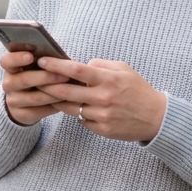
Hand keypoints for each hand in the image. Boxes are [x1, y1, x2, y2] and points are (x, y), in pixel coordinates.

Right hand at [0, 50, 71, 125]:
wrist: (23, 102)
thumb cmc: (34, 76)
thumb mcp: (33, 66)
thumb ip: (41, 60)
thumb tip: (59, 57)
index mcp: (10, 67)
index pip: (7, 61)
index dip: (17, 58)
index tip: (30, 56)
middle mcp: (8, 84)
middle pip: (24, 80)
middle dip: (46, 77)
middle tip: (64, 75)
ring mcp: (13, 100)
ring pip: (35, 97)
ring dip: (54, 93)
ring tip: (69, 89)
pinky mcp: (21, 114)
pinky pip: (40, 110)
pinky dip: (54, 105)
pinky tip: (65, 101)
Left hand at [36, 57, 167, 142]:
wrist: (156, 117)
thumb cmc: (137, 89)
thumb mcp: (123, 69)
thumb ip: (100, 65)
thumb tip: (79, 65)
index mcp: (108, 79)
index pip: (76, 70)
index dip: (56, 65)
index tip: (42, 61)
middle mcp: (103, 98)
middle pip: (66, 91)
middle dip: (47, 84)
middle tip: (35, 78)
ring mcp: (102, 115)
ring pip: (70, 107)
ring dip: (58, 100)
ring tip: (48, 92)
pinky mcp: (102, 129)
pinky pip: (81, 120)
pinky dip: (77, 112)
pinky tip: (76, 107)